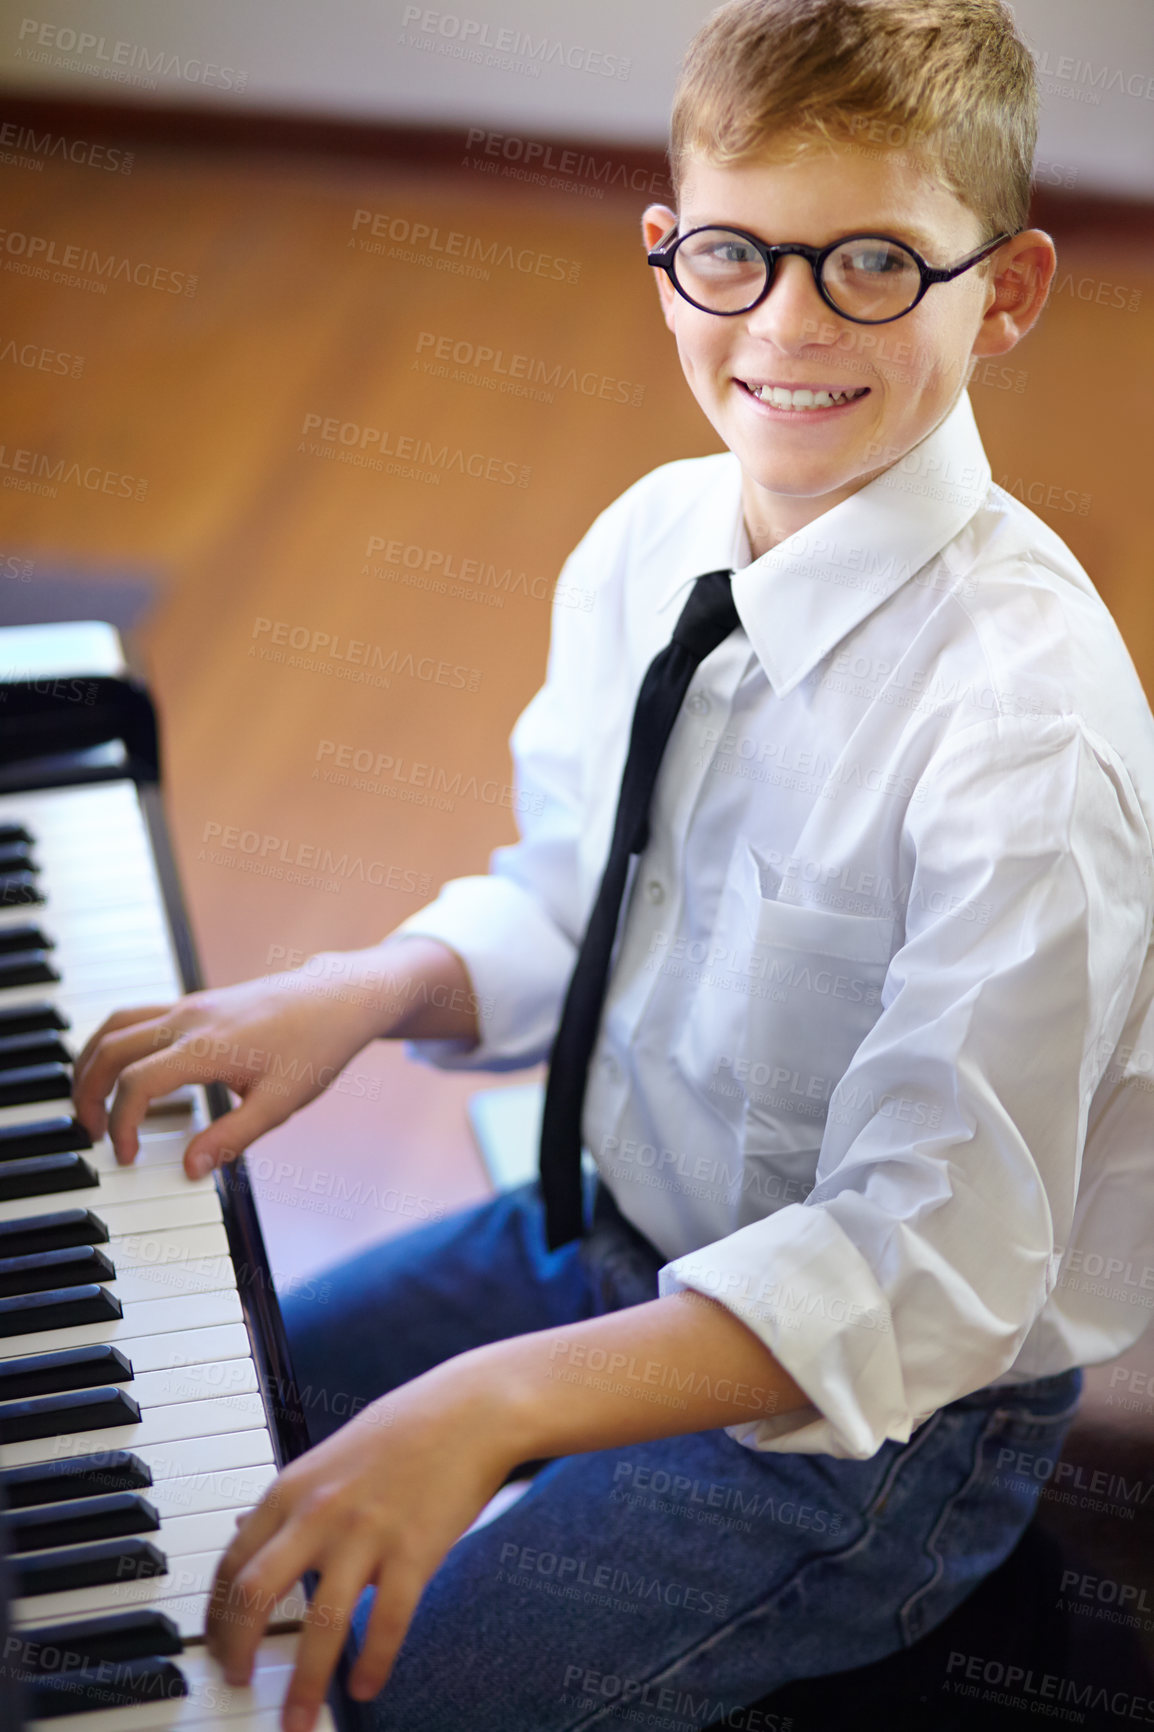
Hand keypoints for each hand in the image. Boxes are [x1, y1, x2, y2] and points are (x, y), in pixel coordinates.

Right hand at [71, 961, 383, 1178]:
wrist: (339, 997)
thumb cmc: (315, 1047)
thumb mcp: (281, 1103)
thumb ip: (233, 1137)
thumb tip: (190, 1169)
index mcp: (206, 1045)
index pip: (136, 1083)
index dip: (121, 1124)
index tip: (126, 1157)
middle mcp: (188, 1019)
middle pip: (110, 1048)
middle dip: (86, 1092)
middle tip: (90, 1134)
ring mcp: (189, 1006)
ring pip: (116, 1025)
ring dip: (92, 1062)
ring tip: (91, 1102)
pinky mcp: (195, 1003)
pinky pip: (135, 1017)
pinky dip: (114, 1044)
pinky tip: (124, 1073)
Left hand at [206, 1357, 515, 1731]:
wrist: (473, 1409)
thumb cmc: (405, 1427)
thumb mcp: (330, 1454)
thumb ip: (290, 1498)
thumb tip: (243, 1528)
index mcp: (293, 1487)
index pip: (232, 1562)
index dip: (216, 1615)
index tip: (218, 1647)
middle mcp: (320, 1512)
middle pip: (255, 1594)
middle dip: (238, 1651)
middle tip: (237, 1685)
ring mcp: (368, 1533)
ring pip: (320, 1625)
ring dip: (304, 1684)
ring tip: (296, 1722)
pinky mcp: (415, 1552)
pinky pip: (387, 1625)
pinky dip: (373, 1665)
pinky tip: (365, 1688)